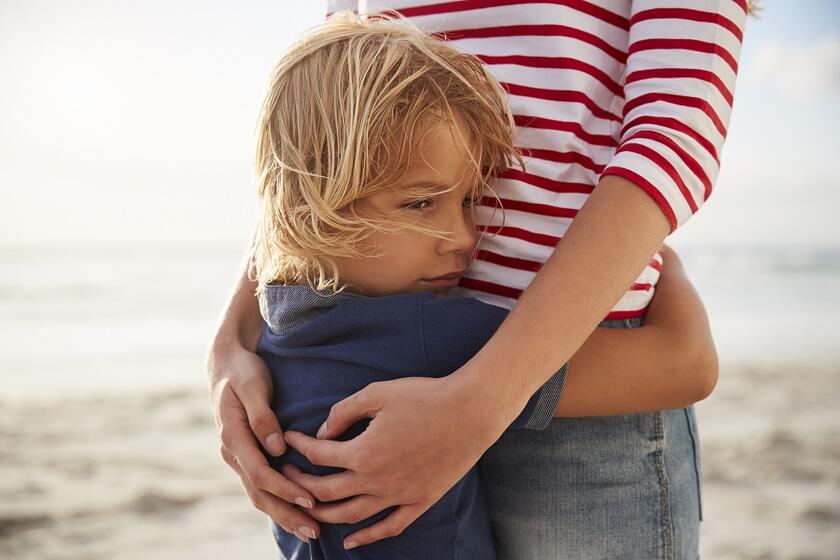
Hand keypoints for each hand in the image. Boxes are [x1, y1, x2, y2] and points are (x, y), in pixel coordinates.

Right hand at [206, 343, 319, 542]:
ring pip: (260, 494)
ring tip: (310, 530)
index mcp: (233, 437)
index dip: (286, 490)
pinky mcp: (248, 455)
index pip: (260, 473)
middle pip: (260, 493)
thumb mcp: (252, 385)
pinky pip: (262, 485)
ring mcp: (239, 456)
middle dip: (287, 514)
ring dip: (284, 514)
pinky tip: (298, 512)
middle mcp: (233, 452)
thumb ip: (262, 416)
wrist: (226, 363)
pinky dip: (279, 502)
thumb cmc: (243, 371)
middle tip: (314, 531)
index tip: (311, 500)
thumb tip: (276, 448)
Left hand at [281, 374, 509, 549]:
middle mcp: (376, 480)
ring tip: (309, 508)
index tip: (291, 438)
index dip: (300, 446)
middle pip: (327, 491)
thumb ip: (345, 412)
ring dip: (325, 514)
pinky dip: (368, 537)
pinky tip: (351, 542)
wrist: (469, 411)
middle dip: (302, 482)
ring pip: (352, 516)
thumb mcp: (378, 394)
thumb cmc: (425, 396)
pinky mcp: (420, 501)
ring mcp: (399, 495)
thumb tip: (324, 430)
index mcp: (363, 452)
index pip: (319, 455)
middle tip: (289, 474)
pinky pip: (389, 527)